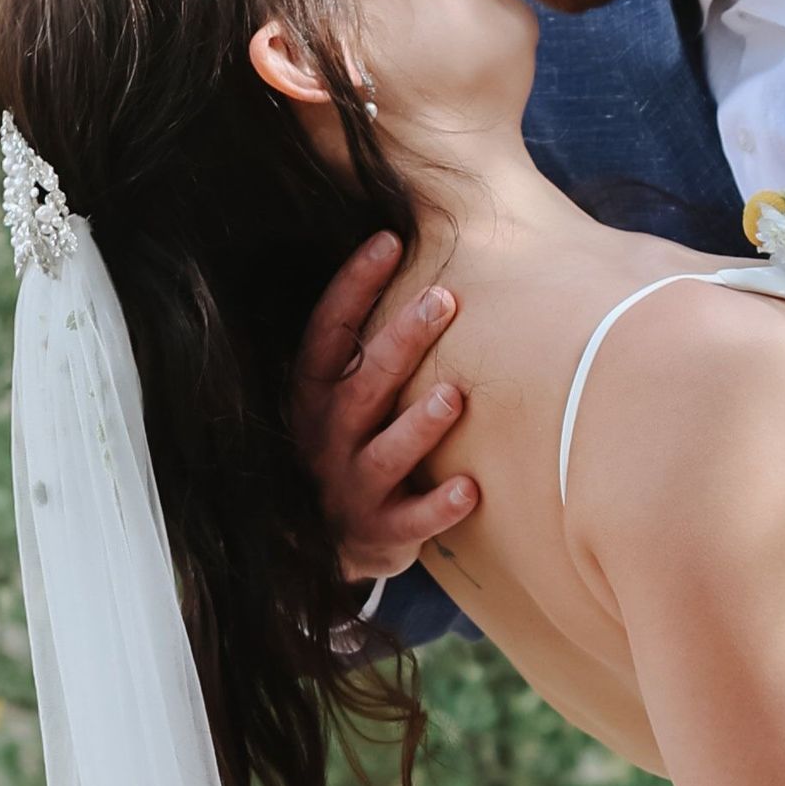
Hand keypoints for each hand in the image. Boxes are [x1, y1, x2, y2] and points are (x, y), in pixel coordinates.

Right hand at [290, 234, 478, 581]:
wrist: (322, 545)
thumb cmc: (348, 443)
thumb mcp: (339, 392)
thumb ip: (363, 339)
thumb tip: (396, 241)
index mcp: (313, 394)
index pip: (326, 332)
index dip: (352, 287)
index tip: (388, 240)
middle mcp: (324, 437)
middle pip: (362, 384)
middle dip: (401, 341)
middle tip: (444, 299)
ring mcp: (349, 487)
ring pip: (384, 454)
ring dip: (418, 426)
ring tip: (454, 396)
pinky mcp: (378, 532)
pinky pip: (409, 521)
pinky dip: (437, 508)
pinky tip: (471, 489)